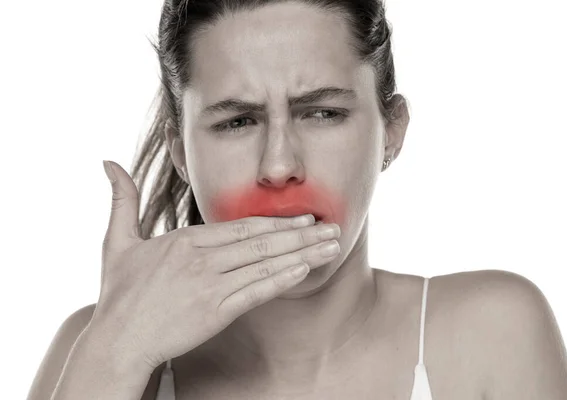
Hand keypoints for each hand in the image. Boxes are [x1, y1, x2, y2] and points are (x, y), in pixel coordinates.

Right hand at [91, 160, 340, 371]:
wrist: (118, 340)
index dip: (276, 221)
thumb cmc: (120, 293)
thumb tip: (108, 163)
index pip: (241, 225)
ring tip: (331, 246)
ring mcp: (211, 285)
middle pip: (260, 240)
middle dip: (301, 233)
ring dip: (302, 253)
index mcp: (185, 239)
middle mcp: (202, 258)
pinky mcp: (216, 311)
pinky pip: (256, 292)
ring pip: (264, 263)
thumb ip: (121, 200)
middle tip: (331, 226)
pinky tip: (304, 270)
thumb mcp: (117, 241)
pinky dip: (281, 279)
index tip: (302, 217)